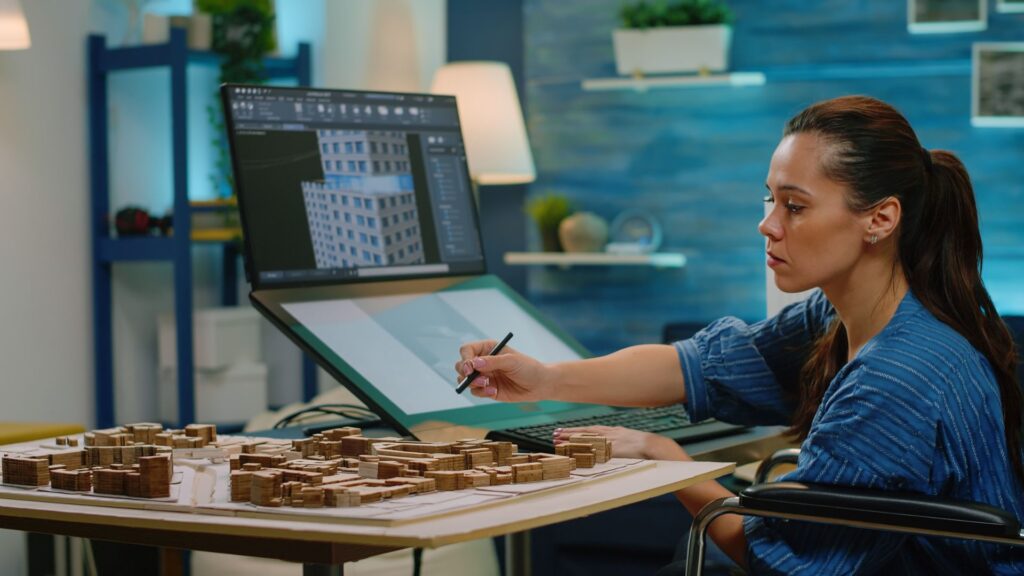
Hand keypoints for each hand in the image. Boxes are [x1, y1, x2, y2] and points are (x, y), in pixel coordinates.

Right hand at [455, 340, 554, 401]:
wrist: (539, 385)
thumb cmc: (528, 368)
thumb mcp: (512, 361)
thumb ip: (493, 362)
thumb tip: (474, 363)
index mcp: (488, 349)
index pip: (467, 350)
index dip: (466, 358)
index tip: (470, 367)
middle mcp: (483, 362)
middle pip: (461, 365)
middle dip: (464, 372)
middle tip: (472, 377)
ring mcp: (484, 376)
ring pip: (465, 380)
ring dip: (472, 383)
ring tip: (487, 385)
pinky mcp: (487, 389)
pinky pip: (475, 392)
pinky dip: (481, 392)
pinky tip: (494, 392)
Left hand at [554, 425, 690, 460]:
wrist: (658, 447)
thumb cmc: (650, 450)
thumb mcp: (635, 444)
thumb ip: (626, 446)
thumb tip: (621, 450)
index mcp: (617, 432)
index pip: (594, 430)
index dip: (580, 431)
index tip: (567, 431)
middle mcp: (612, 433)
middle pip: (587, 432)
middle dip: (570, 433)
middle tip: (555, 433)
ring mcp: (611, 439)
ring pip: (586, 437)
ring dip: (571, 437)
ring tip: (557, 438)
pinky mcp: (612, 447)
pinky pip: (592, 446)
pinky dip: (581, 446)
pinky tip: (571, 447)